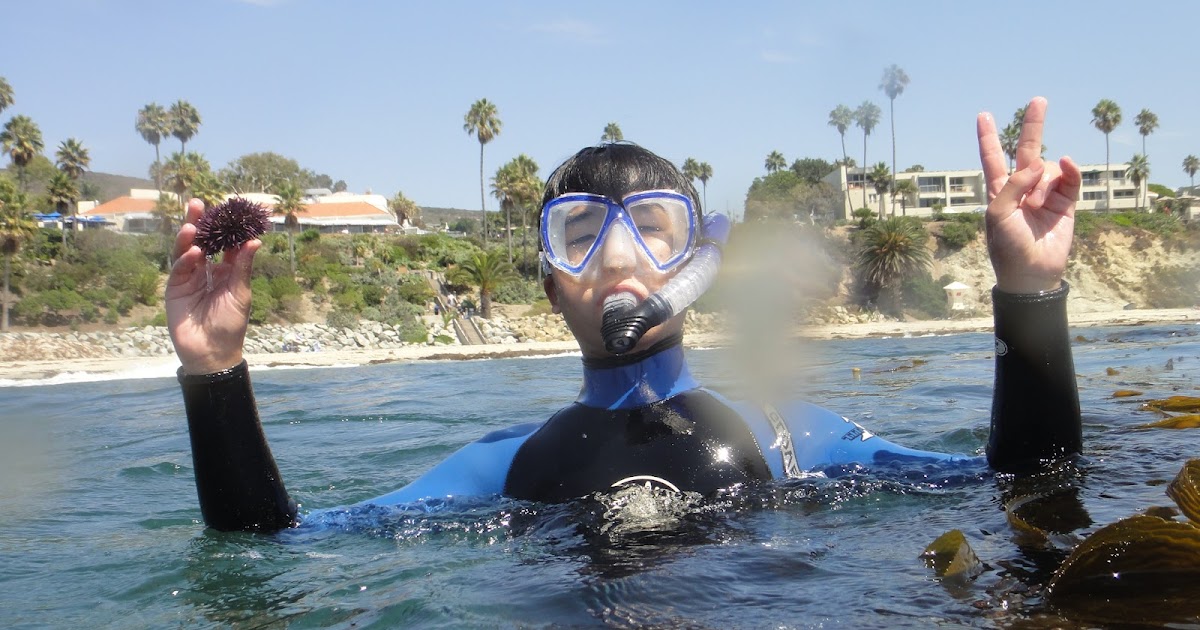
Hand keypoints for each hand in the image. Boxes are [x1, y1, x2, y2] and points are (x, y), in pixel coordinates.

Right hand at [165, 198, 259, 374]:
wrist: (212, 352)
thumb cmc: (230, 324)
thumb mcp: (240, 293)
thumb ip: (243, 267)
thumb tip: (255, 241)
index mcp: (226, 270)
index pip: (224, 244)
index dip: (225, 228)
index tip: (228, 209)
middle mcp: (206, 270)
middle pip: (201, 242)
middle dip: (199, 223)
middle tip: (198, 203)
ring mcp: (188, 278)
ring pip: (186, 251)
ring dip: (187, 237)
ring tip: (193, 224)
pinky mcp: (175, 288)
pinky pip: (179, 269)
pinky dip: (185, 260)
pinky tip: (193, 252)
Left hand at [977, 97, 1080, 293]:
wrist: (1031, 273)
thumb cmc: (1007, 246)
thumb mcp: (998, 215)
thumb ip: (1013, 185)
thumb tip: (1039, 163)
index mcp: (999, 190)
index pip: (993, 158)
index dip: (988, 137)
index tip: (984, 115)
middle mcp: (1023, 188)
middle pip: (1027, 150)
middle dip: (1033, 126)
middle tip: (1038, 100)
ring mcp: (1045, 194)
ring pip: (1050, 168)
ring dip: (1045, 180)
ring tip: (1039, 206)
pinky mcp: (1065, 202)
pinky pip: (1069, 178)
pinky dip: (1070, 170)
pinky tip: (1069, 165)